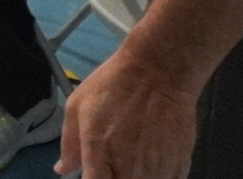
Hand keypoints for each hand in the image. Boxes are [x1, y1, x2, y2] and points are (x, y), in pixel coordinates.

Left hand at [58, 45, 197, 178]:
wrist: (159, 73)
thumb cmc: (113, 86)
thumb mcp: (77, 106)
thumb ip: (69, 143)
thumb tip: (62, 169)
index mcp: (100, 156)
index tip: (91, 174)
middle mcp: (130, 171)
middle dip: (112, 178)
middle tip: (110, 164)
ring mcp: (157, 173)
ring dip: (133, 177)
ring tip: (130, 159)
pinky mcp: (180, 168)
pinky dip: (155, 177)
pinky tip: (150, 162)